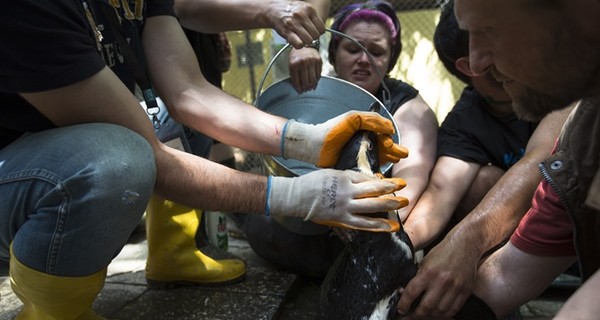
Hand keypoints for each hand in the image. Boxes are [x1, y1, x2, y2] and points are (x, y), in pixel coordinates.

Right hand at [266, 169, 407, 231]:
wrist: (297, 196)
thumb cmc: (312, 182)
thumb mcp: (332, 173)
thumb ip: (349, 176)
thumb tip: (367, 179)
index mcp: (345, 178)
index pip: (369, 179)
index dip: (383, 181)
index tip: (395, 182)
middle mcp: (348, 192)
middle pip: (375, 191)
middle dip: (391, 190)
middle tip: (404, 189)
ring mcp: (345, 207)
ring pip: (372, 207)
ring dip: (389, 206)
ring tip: (403, 204)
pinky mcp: (342, 220)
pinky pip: (363, 224)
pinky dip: (378, 226)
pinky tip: (390, 227)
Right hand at [267, 0, 324, 47]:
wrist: (273, 9)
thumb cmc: (291, 11)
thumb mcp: (304, 8)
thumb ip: (313, 18)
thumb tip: (322, 32)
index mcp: (309, 9)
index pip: (322, 28)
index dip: (318, 33)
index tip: (313, 32)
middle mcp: (302, 15)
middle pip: (316, 35)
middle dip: (312, 38)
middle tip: (306, 36)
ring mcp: (294, 23)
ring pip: (308, 41)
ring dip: (305, 42)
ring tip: (301, 38)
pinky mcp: (286, 31)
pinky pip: (299, 44)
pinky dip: (299, 45)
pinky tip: (296, 41)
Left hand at [282, 111, 408, 167]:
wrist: (314, 145)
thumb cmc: (332, 130)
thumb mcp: (353, 119)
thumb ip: (372, 120)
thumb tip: (390, 128)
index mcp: (365, 131)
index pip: (382, 136)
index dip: (388, 140)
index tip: (387, 144)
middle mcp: (363, 144)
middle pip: (383, 149)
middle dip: (394, 151)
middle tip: (402, 155)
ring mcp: (358, 157)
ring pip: (378, 160)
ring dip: (388, 161)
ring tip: (395, 163)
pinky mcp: (353, 169)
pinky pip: (368, 172)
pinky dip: (376, 174)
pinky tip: (382, 177)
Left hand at [288, 47, 321, 92]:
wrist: (305, 44)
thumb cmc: (296, 55)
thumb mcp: (291, 63)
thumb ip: (294, 75)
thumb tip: (298, 87)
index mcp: (294, 64)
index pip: (296, 81)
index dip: (298, 88)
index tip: (299, 91)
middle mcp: (303, 62)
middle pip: (305, 81)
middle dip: (305, 88)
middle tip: (305, 90)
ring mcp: (312, 61)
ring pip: (313, 79)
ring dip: (311, 86)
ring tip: (310, 88)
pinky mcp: (319, 61)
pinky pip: (318, 74)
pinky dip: (317, 80)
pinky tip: (315, 83)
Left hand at [396, 237, 479, 318]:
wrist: (465, 245)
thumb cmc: (442, 252)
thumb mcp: (425, 261)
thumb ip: (417, 277)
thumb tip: (404, 293)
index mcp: (428, 271)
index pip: (411, 293)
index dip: (403, 304)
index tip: (400, 309)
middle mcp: (442, 280)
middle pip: (426, 307)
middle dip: (415, 315)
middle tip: (410, 317)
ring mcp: (455, 287)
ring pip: (440, 312)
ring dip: (430, 317)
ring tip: (423, 317)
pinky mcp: (466, 291)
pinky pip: (453, 310)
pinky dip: (444, 315)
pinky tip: (437, 315)